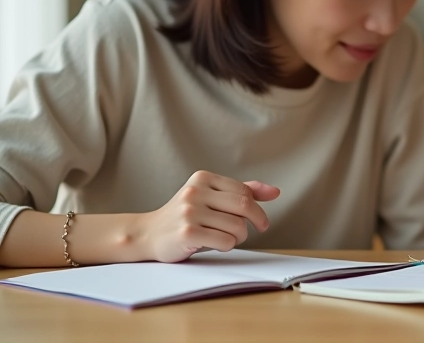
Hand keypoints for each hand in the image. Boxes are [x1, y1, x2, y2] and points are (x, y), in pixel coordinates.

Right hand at [133, 170, 280, 262]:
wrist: (148, 234)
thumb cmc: (185, 216)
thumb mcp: (210, 197)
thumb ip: (242, 192)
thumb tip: (275, 192)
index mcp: (202, 178)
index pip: (244, 191)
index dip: (257, 208)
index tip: (260, 221)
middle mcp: (195, 192)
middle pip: (244, 206)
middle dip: (256, 221)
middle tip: (256, 230)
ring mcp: (189, 213)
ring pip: (237, 227)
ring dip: (238, 237)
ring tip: (224, 237)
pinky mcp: (187, 233)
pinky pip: (226, 242)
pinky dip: (227, 246)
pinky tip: (213, 244)